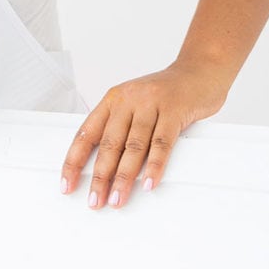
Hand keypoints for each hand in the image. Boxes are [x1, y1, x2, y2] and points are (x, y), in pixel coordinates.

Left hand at [60, 61, 229, 208]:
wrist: (201, 69)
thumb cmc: (167, 94)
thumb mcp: (135, 106)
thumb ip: (120, 131)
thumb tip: (104, 170)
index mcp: (112, 100)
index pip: (86, 134)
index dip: (74, 162)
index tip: (68, 185)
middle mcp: (128, 100)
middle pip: (109, 144)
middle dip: (100, 177)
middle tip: (95, 200)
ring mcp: (151, 103)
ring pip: (133, 146)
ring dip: (124, 177)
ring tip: (118, 198)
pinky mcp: (174, 110)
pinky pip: (162, 143)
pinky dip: (154, 165)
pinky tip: (148, 183)